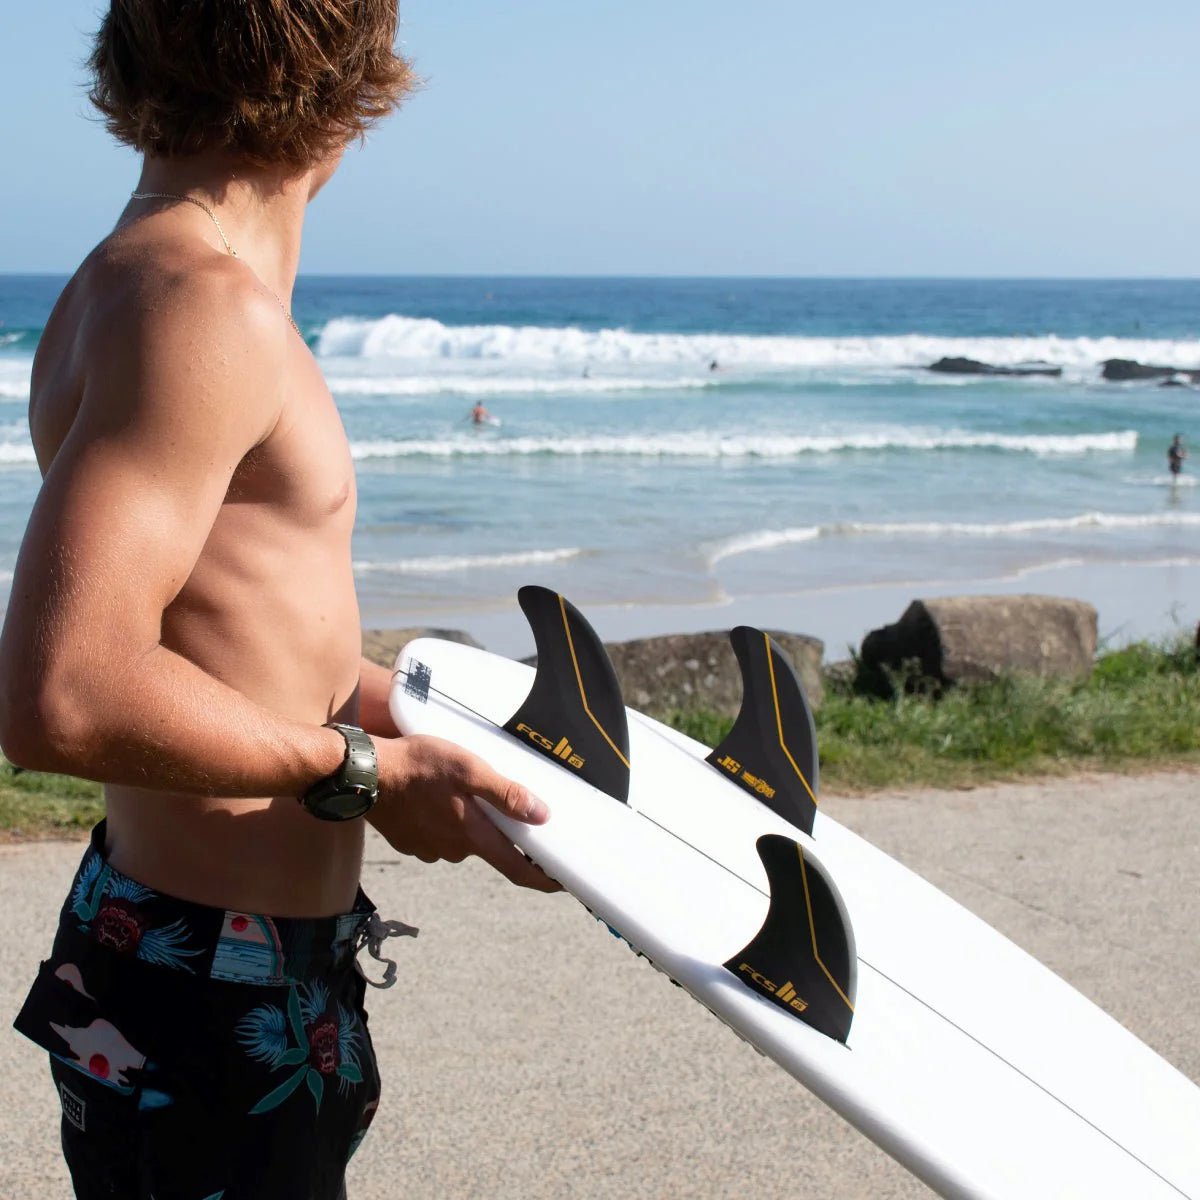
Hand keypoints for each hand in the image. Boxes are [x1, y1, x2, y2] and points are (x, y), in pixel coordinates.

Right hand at [370, 734, 560, 892]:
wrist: (364, 774)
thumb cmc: (418, 766)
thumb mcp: (469, 769)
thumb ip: (505, 794)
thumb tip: (542, 816)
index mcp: (473, 835)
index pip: (517, 869)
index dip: (542, 879)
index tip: (562, 883)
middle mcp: (454, 850)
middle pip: (487, 847)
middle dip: (496, 830)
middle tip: (495, 800)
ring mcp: (429, 849)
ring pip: (460, 838)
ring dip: (465, 820)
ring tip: (457, 790)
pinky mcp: (409, 841)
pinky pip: (436, 834)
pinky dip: (441, 819)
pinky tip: (433, 796)